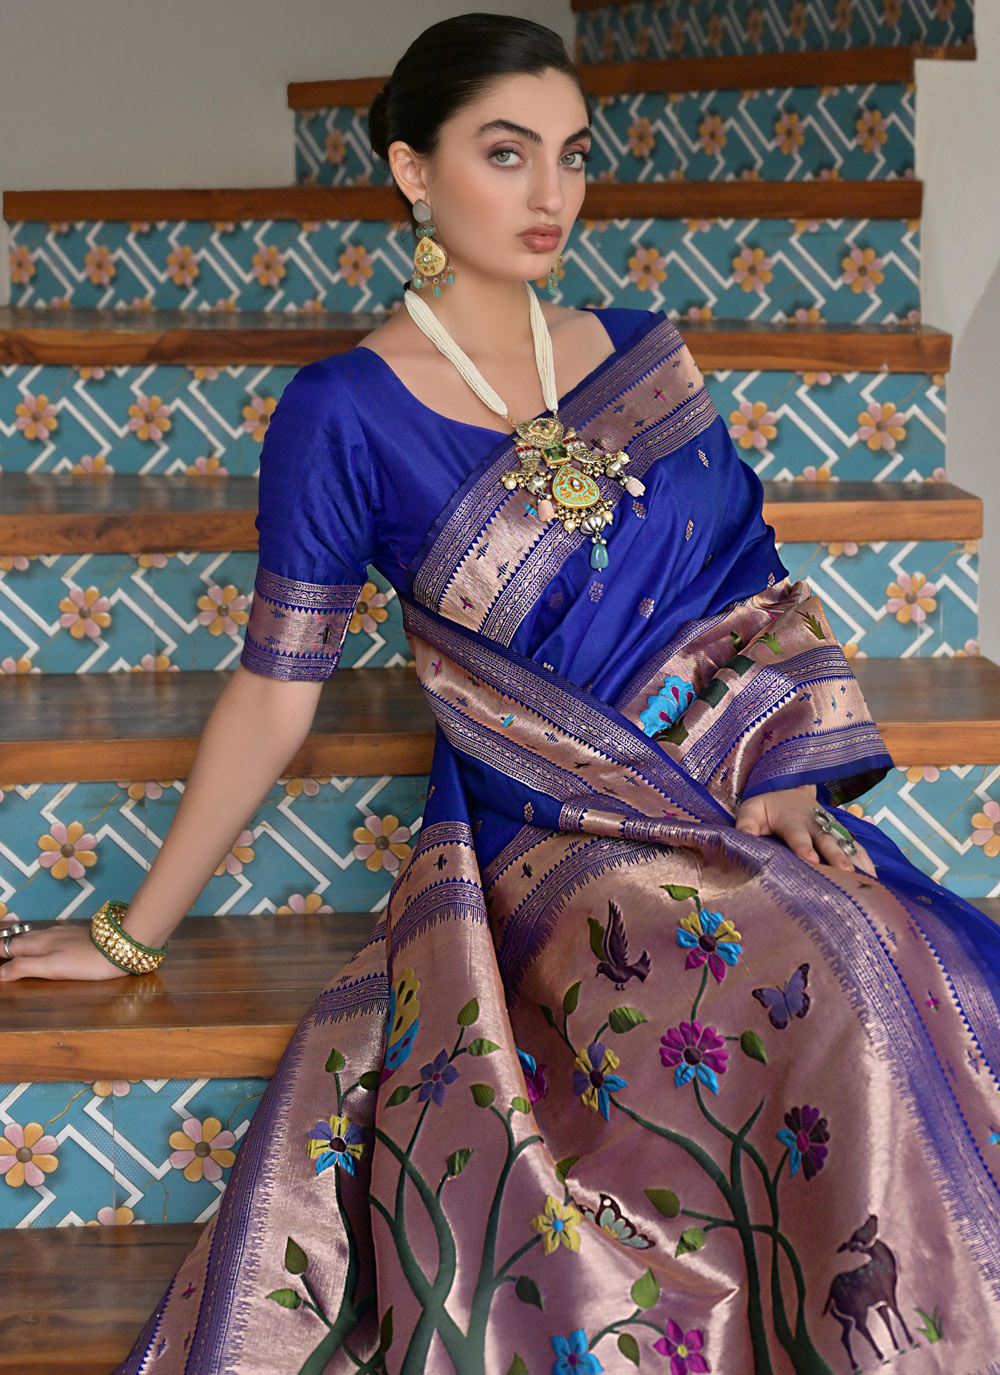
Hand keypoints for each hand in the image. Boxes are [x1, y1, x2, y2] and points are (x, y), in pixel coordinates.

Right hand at [0, 923, 135, 981]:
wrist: (121, 945)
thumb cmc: (86, 962)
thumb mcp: (53, 968)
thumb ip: (25, 967)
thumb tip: (0, 973)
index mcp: (38, 944)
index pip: (8, 946)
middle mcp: (47, 934)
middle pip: (20, 939)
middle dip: (5, 943)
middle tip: (1, 949)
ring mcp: (63, 932)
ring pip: (35, 935)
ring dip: (21, 940)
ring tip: (13, 945)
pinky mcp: (77, 933)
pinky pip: (49, 934)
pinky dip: (38, 939)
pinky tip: (44, 941)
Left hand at [734, 784, 876, 876]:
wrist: (787, 787)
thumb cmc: (766, 806)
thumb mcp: (751, 810)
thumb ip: (747, 824)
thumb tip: (743, 838)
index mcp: (791, 820)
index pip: (797, 834)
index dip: (803, 846)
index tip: (810, 859)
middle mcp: (814, 823)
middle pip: (826, 840)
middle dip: (836, 855)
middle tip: (846, 871)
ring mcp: (830, 827)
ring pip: (844, 842)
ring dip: (855, 858)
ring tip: (868, 877)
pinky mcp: (839, 833)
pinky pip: (854, 845)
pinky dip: (865, 859)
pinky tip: (875, 877)